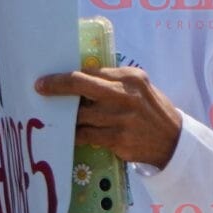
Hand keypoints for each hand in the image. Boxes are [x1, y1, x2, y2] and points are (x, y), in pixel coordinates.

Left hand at [36, 65, 183, 169]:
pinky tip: (70, 134)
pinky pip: (85, 135)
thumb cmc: (151, 111)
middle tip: (40, 88)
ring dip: (67, 116)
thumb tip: (81, 79)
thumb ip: (115, 81)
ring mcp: (120, 118)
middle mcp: (125, 95)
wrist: (172, 141)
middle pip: (81, 85)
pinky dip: (75, 134)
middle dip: (58, 86)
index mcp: (130, 77)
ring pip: (80, 115)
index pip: (91, 72)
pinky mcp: (116, 139)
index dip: (68, 76)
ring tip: (59, 117)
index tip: (49, 79)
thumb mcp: (140, 88)